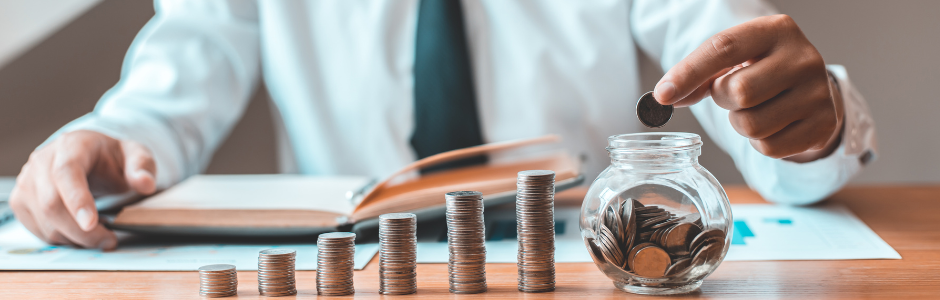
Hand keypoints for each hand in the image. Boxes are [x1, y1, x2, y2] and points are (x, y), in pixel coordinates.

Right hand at [9, 130, 156, 249]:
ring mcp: (27, 181)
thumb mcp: (136, 155)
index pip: (67, 173)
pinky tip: (82, 233)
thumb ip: (143, 167)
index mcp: (71, 145)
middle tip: (108, 241)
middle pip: (52, 203)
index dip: (77, 200)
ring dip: (74, 238)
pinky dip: (62, 239)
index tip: (91, 224)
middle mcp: (42, 161)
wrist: (88, 157)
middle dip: (81, 231)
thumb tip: (145, 184)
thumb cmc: (112, 158)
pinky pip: (38, 229)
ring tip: (100, 235)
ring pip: (44, 221)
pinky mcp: (21, 201)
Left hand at [653, 14, 843, 160]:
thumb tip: (664, 97)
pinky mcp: (823, 124)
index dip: (689, 73)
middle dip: (724, 99)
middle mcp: (803, 58)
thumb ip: (698, 75)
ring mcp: (818, 93)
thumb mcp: (733, 60)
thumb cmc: (761, 71)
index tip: (662, 95)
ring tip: (754, 109)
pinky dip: (759, 143)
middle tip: (733, 94)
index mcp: (776, 30)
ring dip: (740, 123)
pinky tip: (771, 125)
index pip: (724, 48)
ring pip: (752, 125)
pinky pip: (769, 148)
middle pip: (739, 92)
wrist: (810, 90)